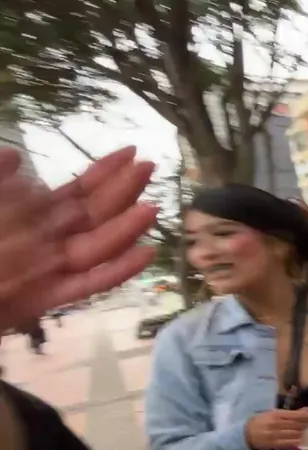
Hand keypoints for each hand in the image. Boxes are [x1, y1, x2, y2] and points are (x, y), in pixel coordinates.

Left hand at [0, 146, 156, 330]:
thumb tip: (15, 155)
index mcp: (34, 215)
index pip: (80, 190)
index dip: (106, 172)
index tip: (132, 153)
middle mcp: (51, 240)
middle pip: (96, 214)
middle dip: (123, 191)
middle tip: (150, 168)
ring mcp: (53, 269)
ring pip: (99, 246)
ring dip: (126, 228)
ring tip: (150, 209)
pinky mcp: (50, 297)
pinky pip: (89, 284)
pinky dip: (118, 271)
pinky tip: (145, 254)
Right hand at [244, 409, 307, 449]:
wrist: (247, 432)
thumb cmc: (263, 421)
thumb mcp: (275, 413)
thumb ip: (291, 413)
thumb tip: (307, 409)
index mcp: (276, 414)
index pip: (295, 415)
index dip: (305, 417)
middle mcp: (276, 423)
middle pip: (296, 425)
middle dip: (305, 425)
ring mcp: (275, 434)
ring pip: (294, 434)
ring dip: (302, 434)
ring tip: (305, 433)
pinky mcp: (273, 444)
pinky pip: (288, 443)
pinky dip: (296, 442)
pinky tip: (299, 440)